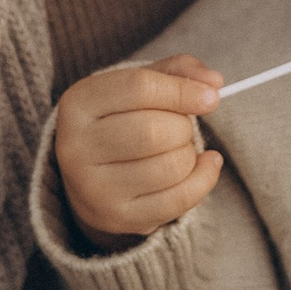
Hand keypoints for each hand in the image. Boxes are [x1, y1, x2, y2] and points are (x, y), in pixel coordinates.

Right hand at [55, 57, 223, 248]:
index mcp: (78, 104)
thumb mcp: (139, 86)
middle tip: (180, 127)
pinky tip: (203, 166)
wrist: (90, 177)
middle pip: (154, 131)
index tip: (210, 98)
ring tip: (178, 148)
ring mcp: (94, 187)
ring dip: (189, 154)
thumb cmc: (121, 121)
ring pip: (170, 167)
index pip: (139, 88)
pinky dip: (203, 179)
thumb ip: (178, 72)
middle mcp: (76, 147)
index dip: (182, 90)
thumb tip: (214, 83)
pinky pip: (178, 199)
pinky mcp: (118, 217)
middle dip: (183, 127)